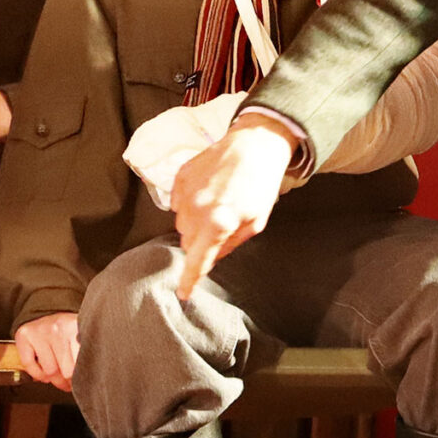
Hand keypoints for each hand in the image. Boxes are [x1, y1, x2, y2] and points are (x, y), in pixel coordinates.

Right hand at [15, 312, 80, 391]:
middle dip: (68, 382)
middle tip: (69, 384)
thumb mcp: (79, 336)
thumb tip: (89, 377)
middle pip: (67, 370)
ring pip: (50, 371)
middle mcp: (59, 327)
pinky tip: (43, 373)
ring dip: (53, 380)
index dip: (82, 377)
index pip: (82, 361)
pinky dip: (37, 374)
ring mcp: (41, 331)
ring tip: (57, 378)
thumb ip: (85, 352)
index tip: (81, 381)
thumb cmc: (64, 331)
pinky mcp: (25, 335)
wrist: (43, 315)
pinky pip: (30, 366)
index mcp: (76, 326)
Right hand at [170, 118, 296, 295]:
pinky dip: (188, 203)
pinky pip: (176, 202)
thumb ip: (231, 244)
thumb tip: (211, 257)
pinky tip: (208, 191)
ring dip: (195, 222)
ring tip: (218, 203)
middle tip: (221, 225)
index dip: (189, 280)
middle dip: (201, 241)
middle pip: (188, 242)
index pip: (197, 261)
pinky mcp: (180, 177)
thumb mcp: (255, 222)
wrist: (255, 144)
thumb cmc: (260, 185)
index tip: (184, 293)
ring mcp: (185, 192)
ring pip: (181, 223)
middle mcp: (197, 210)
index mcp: (219, 223)